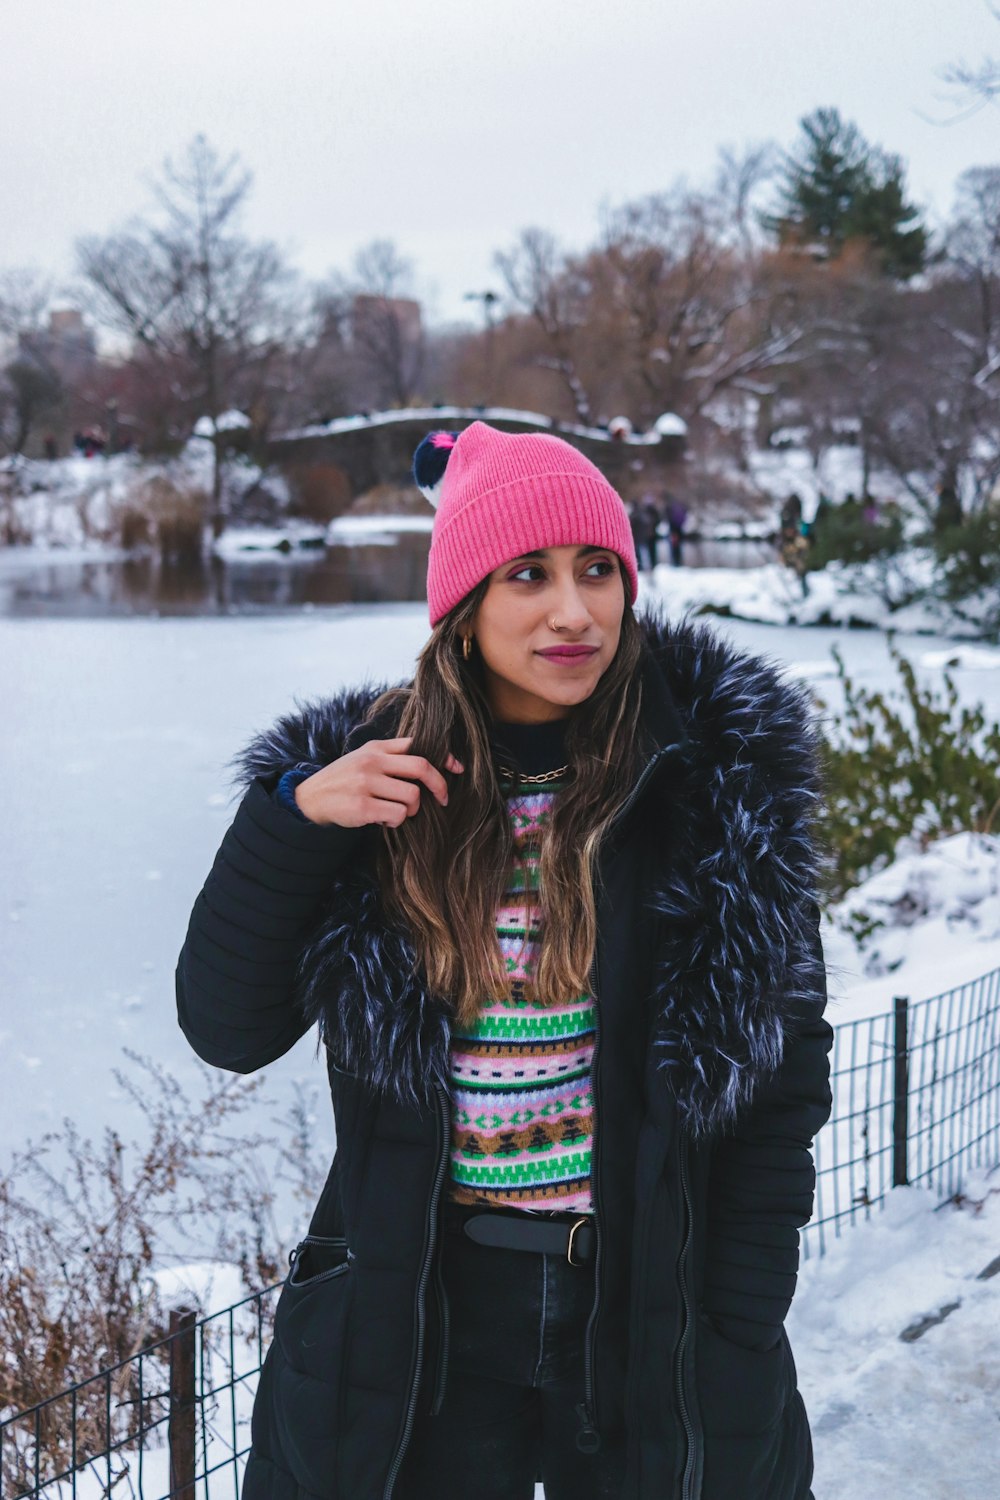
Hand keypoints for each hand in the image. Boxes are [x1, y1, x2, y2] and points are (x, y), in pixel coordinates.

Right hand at [292, 736, 464, 828]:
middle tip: (443, 800)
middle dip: (439, 785)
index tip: (457, 768)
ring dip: (412, 810)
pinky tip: (384, 820)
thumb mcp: (364, 758)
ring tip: (397, 811)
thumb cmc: (344, 780)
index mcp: (376, 748)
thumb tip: (430, 763)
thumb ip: (392, 756)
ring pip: (412, 797)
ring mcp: (366, 784)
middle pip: (421, 768)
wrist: (310, 799)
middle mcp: (372, 762)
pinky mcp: (362, 807)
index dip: (443, 757)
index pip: (418, 746)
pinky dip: (396, 821)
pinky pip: (397, 815)